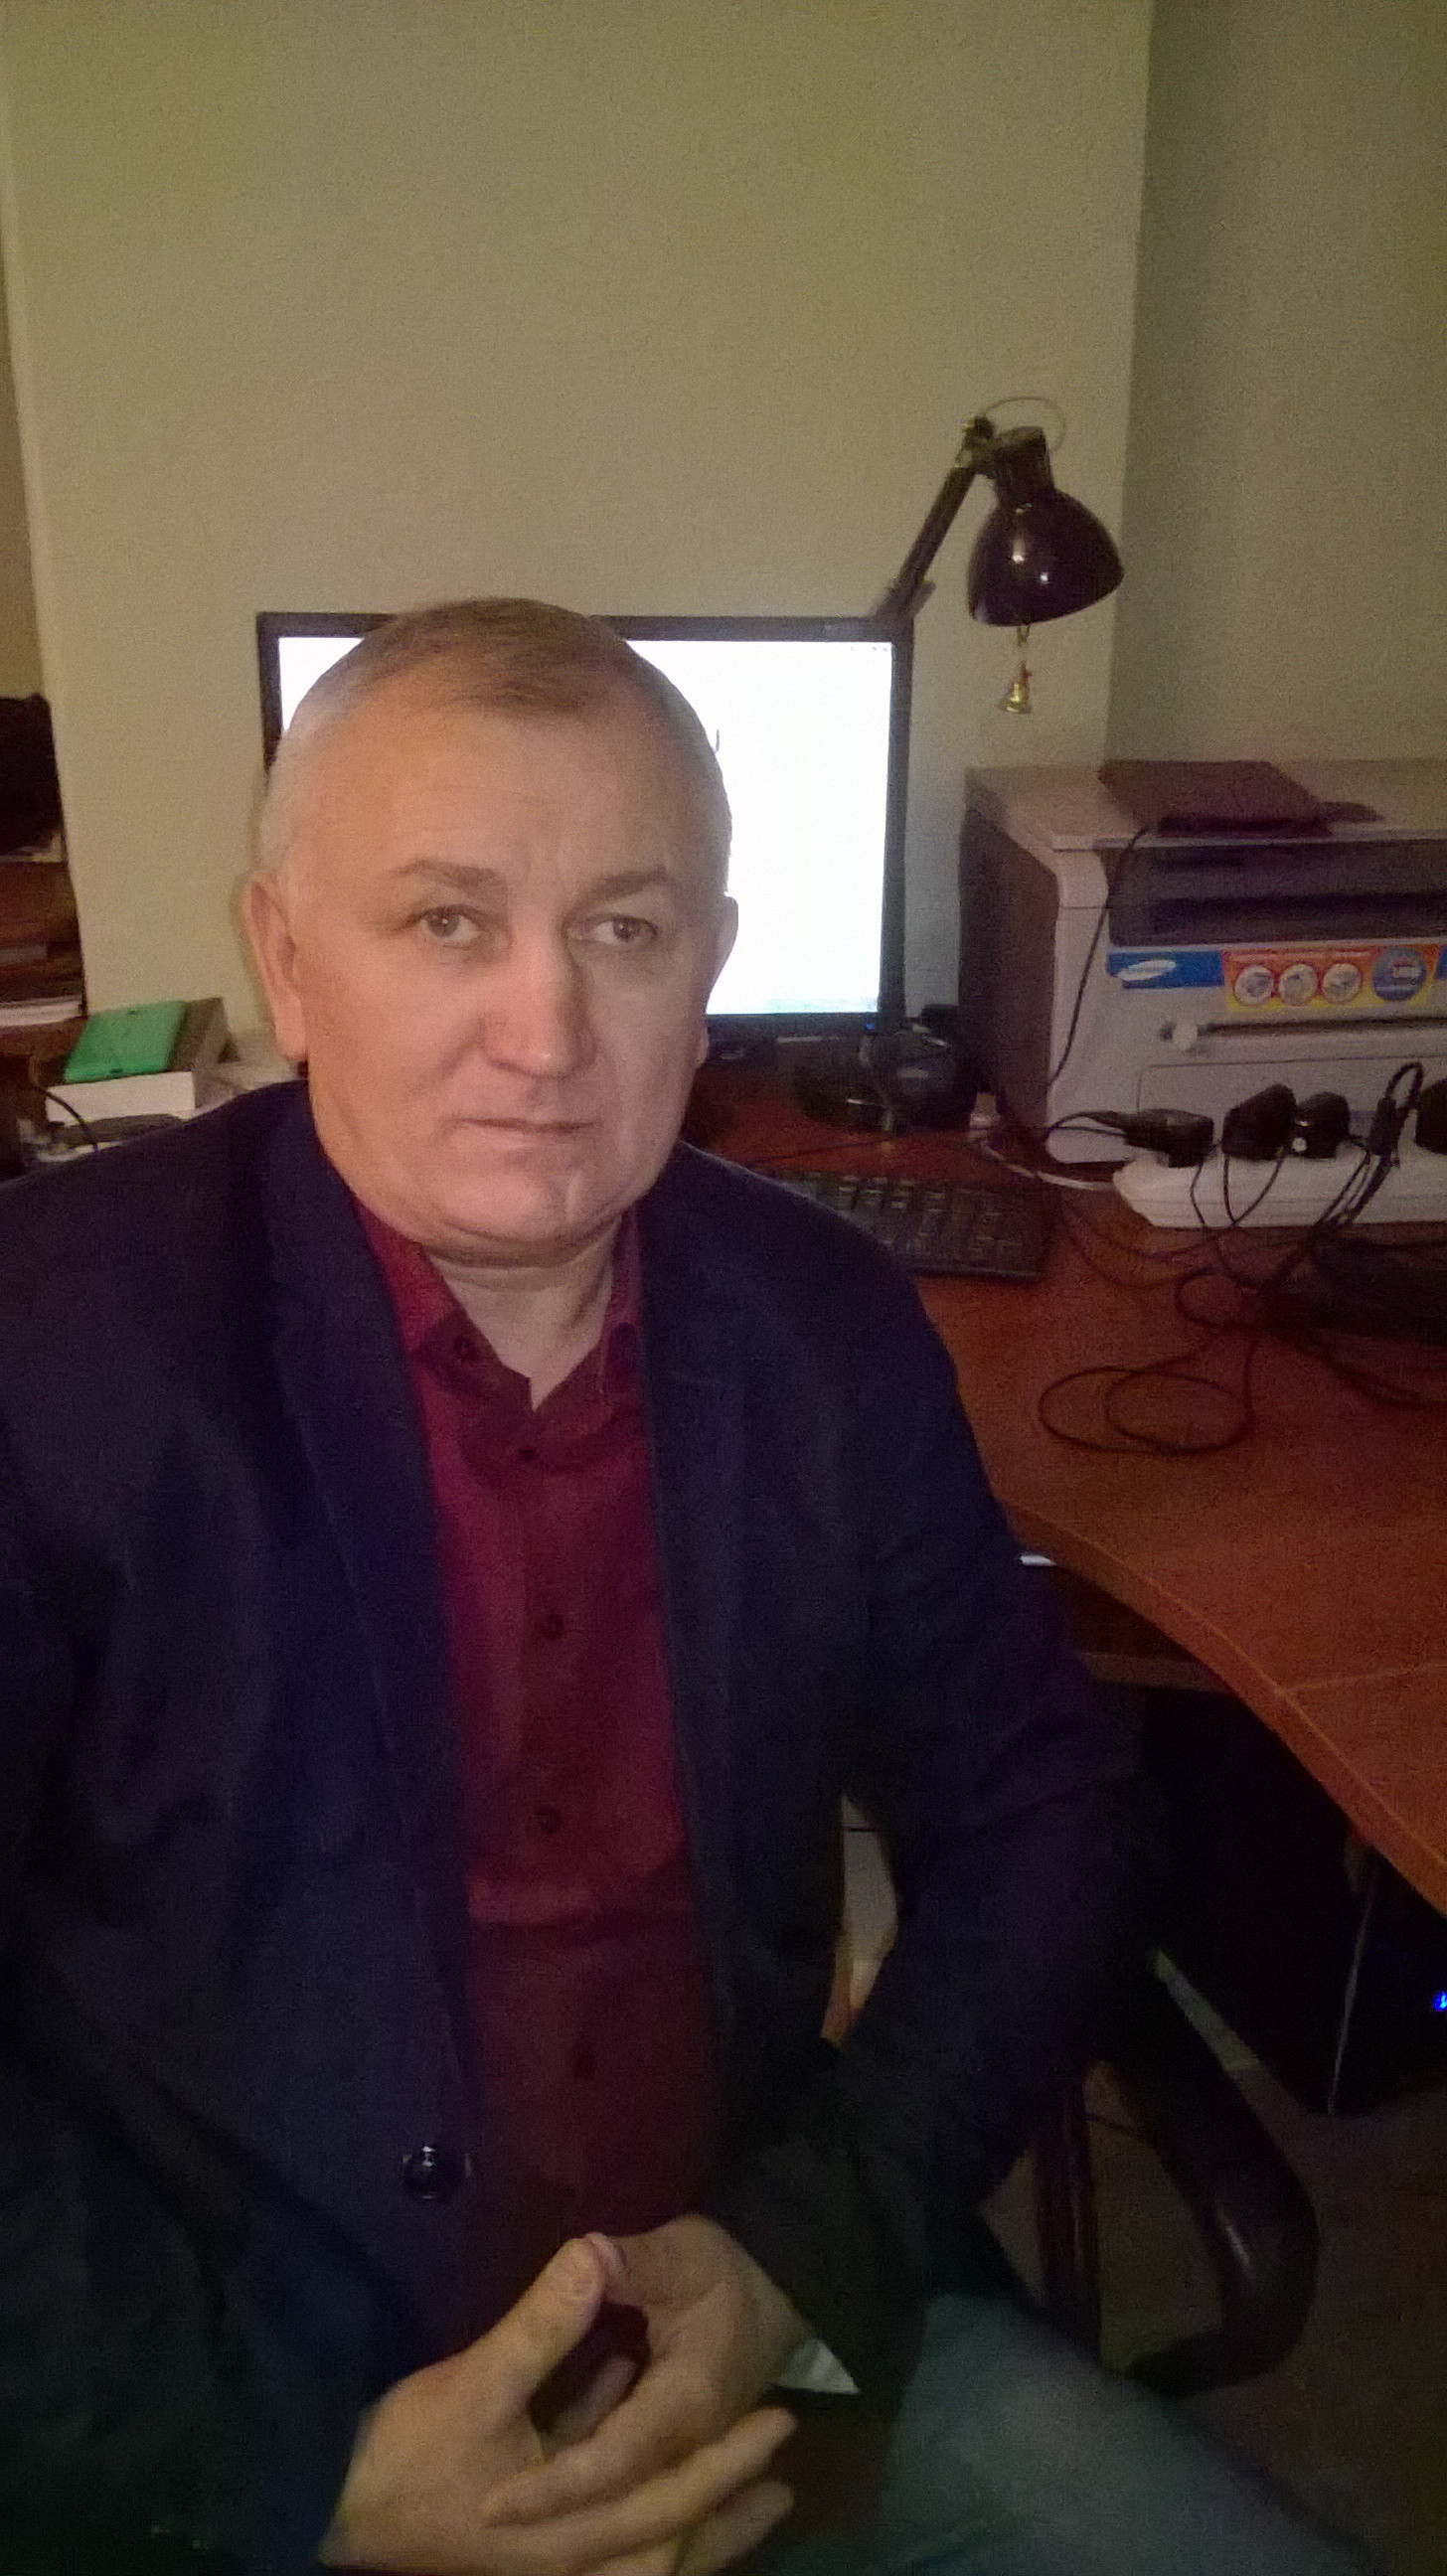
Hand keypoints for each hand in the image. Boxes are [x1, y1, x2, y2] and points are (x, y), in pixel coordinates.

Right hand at [320, 2233, 793, 2574]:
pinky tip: (650, 2444)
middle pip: (666, 2543)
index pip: (661, 2499)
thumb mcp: (474, 2384)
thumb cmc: (404, 2455)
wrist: (330, 2508)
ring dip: (696, 2516)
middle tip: (783, 2460)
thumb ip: (542, 2327)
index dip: (720, 2462)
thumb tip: (594, 2252)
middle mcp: (568, 2560)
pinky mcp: (525, 2540)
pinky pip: (606, 2535)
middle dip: (727, 2502)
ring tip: (754, 2487)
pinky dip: (641, 2504)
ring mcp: (546, 2559)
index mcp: (566, 2532)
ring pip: (641, 2549)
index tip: (772, 2420)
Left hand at [483, 2219, 808, 2566]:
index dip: (554, 2486)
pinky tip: (544, 2465)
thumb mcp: (681, 2255)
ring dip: (569, 2504)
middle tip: (483, 2515)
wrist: (785, 2281)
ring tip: (502, 2504)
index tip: (493, 2502)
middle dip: (549, 2511)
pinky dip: (587, 2479)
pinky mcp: (678, 2442)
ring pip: (623, 2498)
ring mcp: (685, 2449)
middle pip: (614, 2499)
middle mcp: (685, 2445)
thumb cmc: (729, 2268)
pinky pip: (630, 2478)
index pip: (611, 2462)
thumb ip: (632, 2263)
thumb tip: (587, 2252)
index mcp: (683, 2405)